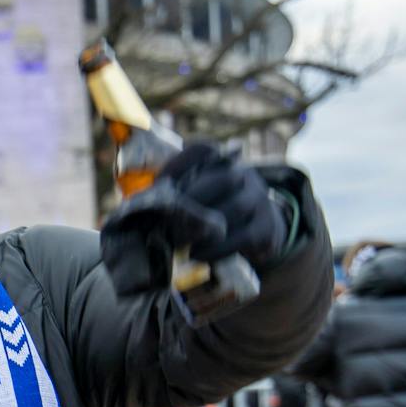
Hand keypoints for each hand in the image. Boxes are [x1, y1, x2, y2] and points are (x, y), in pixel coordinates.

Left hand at [160, 141, 285, 266]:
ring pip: (236, 208)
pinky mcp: (267, 228)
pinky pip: (245, 236)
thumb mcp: (197, 194)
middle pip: (224, 179)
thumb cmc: (214, 210)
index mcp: (221, 161)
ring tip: (179, 243)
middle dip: (193, 199)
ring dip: (205, 227)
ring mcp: (259, 200)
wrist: (257, 231)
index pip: (202, 151)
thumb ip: (171, 192)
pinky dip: (219, 248)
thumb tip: (138, 204)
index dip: (178, 164)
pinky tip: (197, 256)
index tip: (159, 183)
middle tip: (169, 222)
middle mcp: (244, 175)